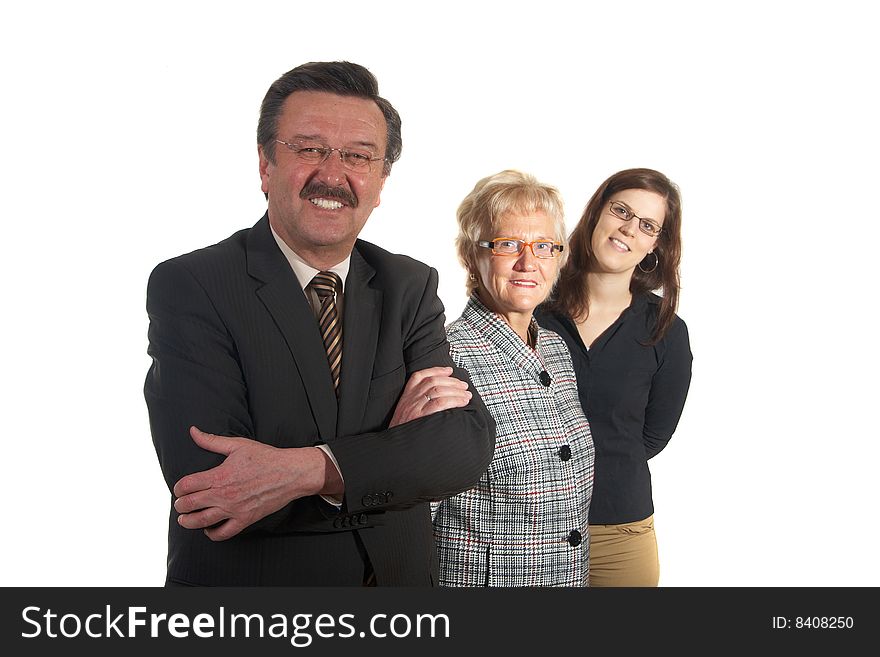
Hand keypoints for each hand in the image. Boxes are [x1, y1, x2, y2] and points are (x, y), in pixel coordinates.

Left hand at [172, 426, 333, 540]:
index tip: (180, 488)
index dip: (178, 488)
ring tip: (185, 519)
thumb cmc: (265, 457)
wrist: (290, 473)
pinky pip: (223, 533)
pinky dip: (211, 534)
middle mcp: (224, 495)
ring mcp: (234, 509)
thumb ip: (211, 440)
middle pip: (189, 505)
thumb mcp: (238, 445)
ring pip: (201, 521)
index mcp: (219, 475)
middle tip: (180, 504)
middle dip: (180, 505)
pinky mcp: (245, 520)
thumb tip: (193, 431)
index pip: (186, 485)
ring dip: (188, 522)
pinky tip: (208, 528)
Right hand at [389, 366, 471, 427]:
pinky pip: (439, 403)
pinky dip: (454, 401)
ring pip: (438, 391)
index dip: (436, 370)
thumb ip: (418, 404)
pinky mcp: (420, 417)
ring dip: (456, 391)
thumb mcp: (405, 414)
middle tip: (464, 386)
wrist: (393, 448)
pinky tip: (462, 403)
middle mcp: (409, 400)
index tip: (449, 370)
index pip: (420, 376)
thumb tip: (441, 396)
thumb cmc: (403, 432)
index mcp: (406, 397)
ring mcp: (414, 408)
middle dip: (452, 381)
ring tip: (467, 395)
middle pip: (433, 382)